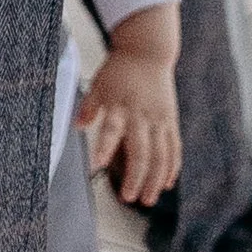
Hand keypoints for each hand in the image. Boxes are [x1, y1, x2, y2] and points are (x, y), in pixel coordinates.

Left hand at [79, 3, 182, 207]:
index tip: (97, 164)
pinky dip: (172, 167)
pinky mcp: (171, 121)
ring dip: (155, 180)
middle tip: (128, 197)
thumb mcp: (99, 83)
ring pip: (161, 156)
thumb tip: (76, 126)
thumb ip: (89, 106)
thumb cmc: (120, 70)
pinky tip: (167, 184)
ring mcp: (159, 120)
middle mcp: (141, 115)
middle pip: (141, 151)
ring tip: (148, 199)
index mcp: (120, 106)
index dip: (104, 147)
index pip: (111, 129)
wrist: (148, 52)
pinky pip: (174, 148)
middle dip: (135, 177)